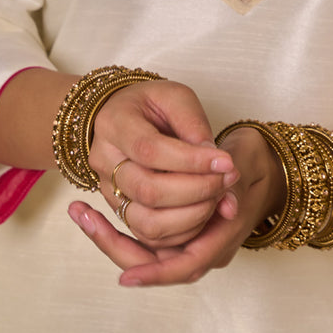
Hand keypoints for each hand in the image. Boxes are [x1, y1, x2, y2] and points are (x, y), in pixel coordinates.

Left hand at [69, 125, 284, 286]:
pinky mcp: (176, 230)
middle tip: (86, 219)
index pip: (188, 266)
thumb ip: (231, 182)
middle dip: (117, 247)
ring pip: (144, 254)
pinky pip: (142, 240)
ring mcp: (190, 240)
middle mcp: (206, 247)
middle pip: (156, 266)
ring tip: (80, 212)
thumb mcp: (243, 162)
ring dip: (110, 237)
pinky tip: (91, 211)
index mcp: (225, 236)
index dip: (157, 274)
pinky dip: (117, 229)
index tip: (126, 277)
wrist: (259, 161)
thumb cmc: (251, 159)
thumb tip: (224, 202)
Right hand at [84, 79, 237, 249]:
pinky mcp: (120, 211)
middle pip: (148, 190)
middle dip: (198, 190)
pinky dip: (184, 230)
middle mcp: (104, 161)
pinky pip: (150, 236)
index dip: (192, 161)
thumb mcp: (176, 97)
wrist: (125, 116)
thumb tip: (218, 164)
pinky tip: (205, 210)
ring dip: (192, 215)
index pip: (151, 150)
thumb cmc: (152, 103)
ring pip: (147, 222)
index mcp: (114, 124)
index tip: (227, 162)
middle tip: (228, 178)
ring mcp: (108, 190)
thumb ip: (194, 125)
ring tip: (218, 196)